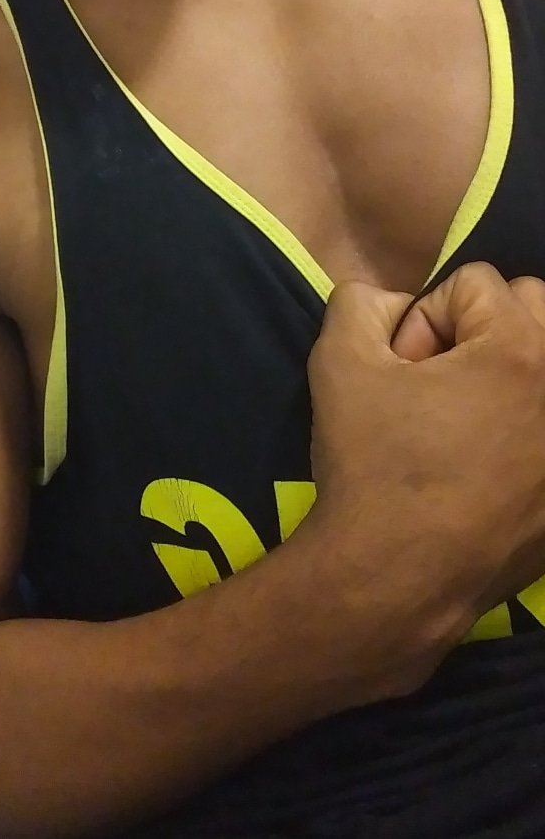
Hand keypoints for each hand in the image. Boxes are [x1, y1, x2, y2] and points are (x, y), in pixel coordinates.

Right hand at [306, 263, 544, 633]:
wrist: (396, 580)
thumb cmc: (372, 466)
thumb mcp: (338, 362)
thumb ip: (360, 302)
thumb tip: (392, 304)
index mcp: (522, 347)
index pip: (473, 284)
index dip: (422, 323)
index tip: (401, 377)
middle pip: (531, 309)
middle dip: (478, 333)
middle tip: (437, 390)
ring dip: (511, 372)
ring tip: (466, 422)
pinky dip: (524, 430)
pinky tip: (486, 469)